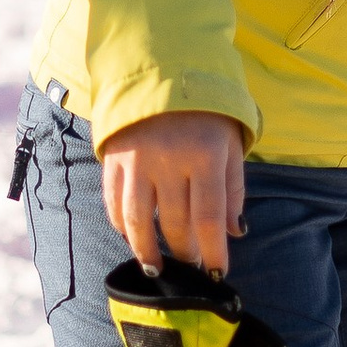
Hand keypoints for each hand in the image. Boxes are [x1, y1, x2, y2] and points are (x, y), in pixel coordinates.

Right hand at [98, 113, 247, 276]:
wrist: (163, 72)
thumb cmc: (206, 114)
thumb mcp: (230, 144)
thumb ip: (233, 189)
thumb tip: (233, 233)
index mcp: (204, 156)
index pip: (209, 218)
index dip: (213, 251)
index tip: (217, 273)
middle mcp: (168, 160)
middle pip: (174, 223)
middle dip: (185, 252)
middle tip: (192, 268)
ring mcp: (136, 160)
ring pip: (138, 220)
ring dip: (147, 251)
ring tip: (157, 269)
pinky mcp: (113, 159)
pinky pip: (114, 203)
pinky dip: (122, 226)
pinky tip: (132, 239)